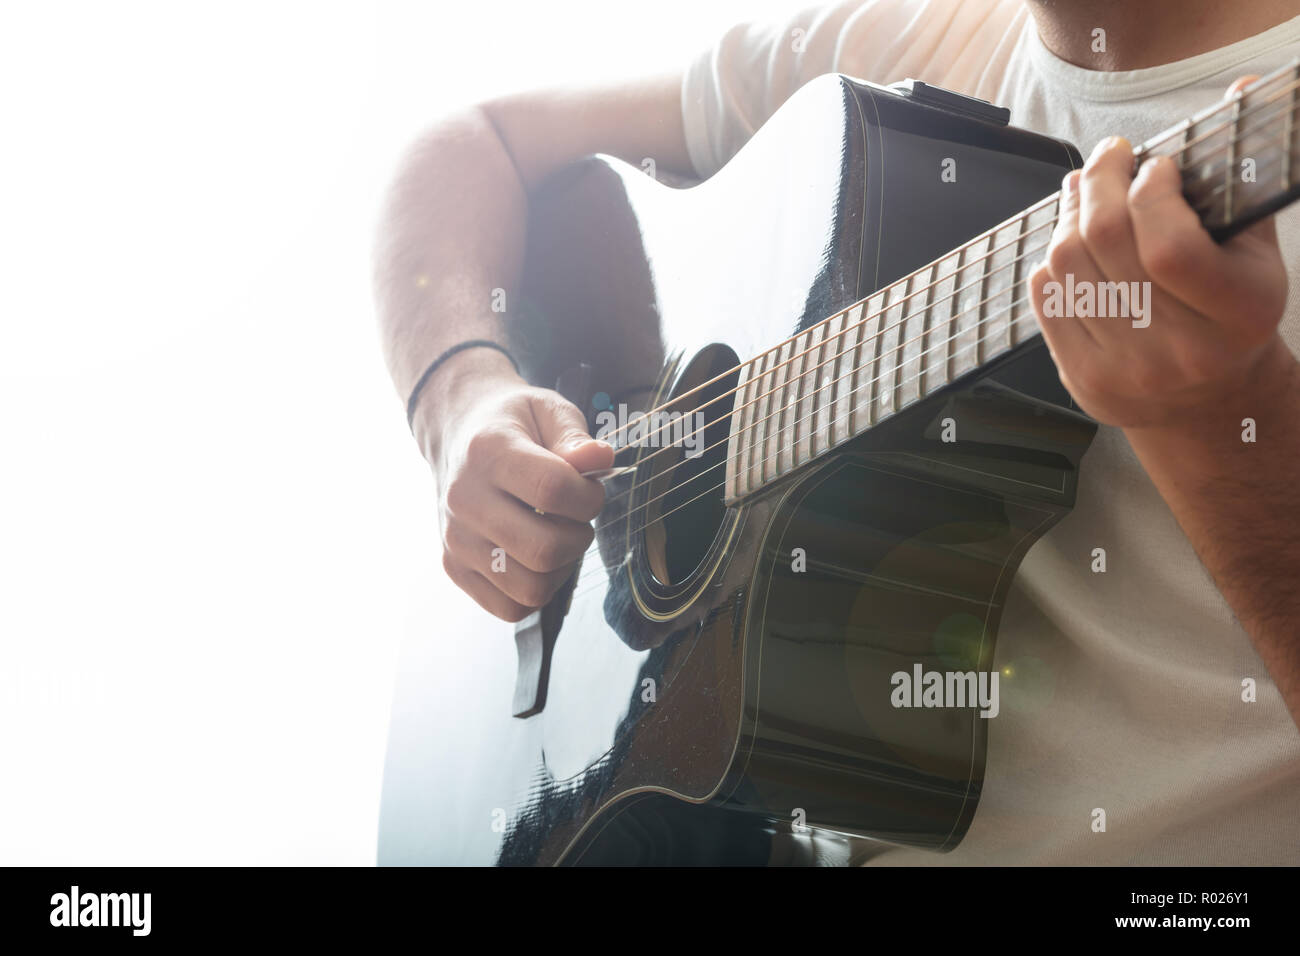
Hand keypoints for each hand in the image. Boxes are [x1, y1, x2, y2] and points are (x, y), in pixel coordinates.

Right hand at [416, 349, 613, 620]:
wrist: (454, 434)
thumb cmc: (512, 423)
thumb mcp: (547, 410)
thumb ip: (575, 436)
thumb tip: (600, 460)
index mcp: (488, 452)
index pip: (553, 491)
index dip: (589, 496)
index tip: (589, 487)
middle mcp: (464, 500)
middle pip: (544, 550)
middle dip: (579, 537)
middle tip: (575, 517)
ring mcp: (455, 540)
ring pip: (530, 588)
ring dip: (561, 569)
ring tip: (556, 536)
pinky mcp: (453, 568)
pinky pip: (509, 608)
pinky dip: (536, 592)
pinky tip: (537, 560)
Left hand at [1029, 77, 1289, 430]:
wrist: (1211, 402)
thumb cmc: (1232, 314)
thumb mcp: (1256, 252)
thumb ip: (1242, 177)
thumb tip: (1245, 87)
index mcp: (1238, 314)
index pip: (1169, 247)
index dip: (1151, 193)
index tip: (1155, 166)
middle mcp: (1181, 350)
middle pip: (1107, 244)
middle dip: (1101, 181)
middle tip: (1110, 156)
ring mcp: (1127, 370)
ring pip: (1067, 265)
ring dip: (1070, 213)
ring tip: (1086, 190)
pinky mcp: (1084, 379)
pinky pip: (1045, 297)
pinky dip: (1053, 257)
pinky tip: (1072, 240)